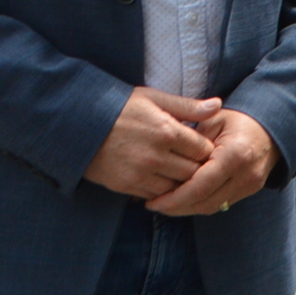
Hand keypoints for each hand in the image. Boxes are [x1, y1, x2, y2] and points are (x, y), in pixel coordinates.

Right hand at [83, 87, 219, 199]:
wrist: (77, 124)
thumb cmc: (118, 107)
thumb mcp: (153, 98)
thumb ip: (187, 106)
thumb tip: (218, 105)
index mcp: (167, 131)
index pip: (203, 150)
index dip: (208, 150)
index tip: (205, 148)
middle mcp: (156, 155)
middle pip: (194, 172)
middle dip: (200, 169)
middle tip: (200, 165)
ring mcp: (141, 173)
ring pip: (177, 187)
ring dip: (183, 183)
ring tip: (183, 174)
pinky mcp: (127, 185)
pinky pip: (156, 196)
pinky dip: (164, 192)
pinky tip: (164, 181)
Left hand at [144, 107, 278, 217]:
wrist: (271, 128)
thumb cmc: (238, 120)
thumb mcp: (213, 121)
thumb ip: (191, 141)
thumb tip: (166, 161)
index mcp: (234, 155)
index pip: (200, 186)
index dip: (174, 198)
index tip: (153, 201)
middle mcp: (245, 175)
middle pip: (204, 202)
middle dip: (176, 207)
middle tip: (153, 205)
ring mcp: (250, 185)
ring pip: (211, 207)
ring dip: (186, 209)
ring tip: (164, 204)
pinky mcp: (250, 191)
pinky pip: (220, 204)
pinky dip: (199, 204)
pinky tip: (183, 200)